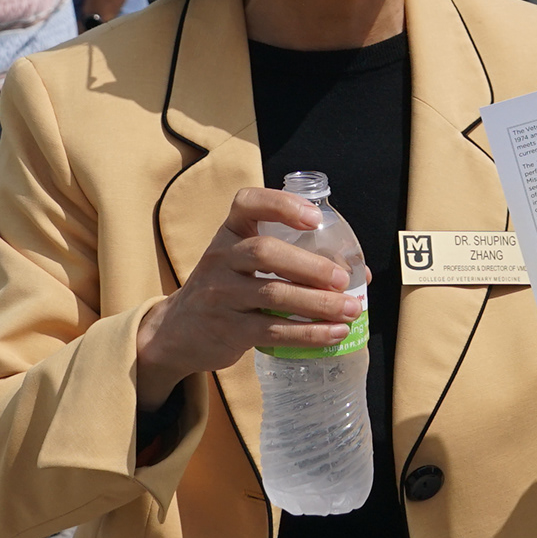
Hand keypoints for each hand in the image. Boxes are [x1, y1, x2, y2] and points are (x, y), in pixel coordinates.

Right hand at [132, 186, 369, 407]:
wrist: (177, 331)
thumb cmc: (227, 289)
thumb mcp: (241, 263)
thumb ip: (290, 259)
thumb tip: (359, 274)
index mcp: (229, 232)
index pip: (247, 203)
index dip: (282, 205)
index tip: (315, 218)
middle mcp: (221, 258)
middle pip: (265, 252)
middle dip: (310, 265)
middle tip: (342, 280)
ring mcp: (220, 294)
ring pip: (272, 294)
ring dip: (318, 303)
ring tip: (350, 310)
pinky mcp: (227, 329)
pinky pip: (273, 329)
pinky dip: (308, 333)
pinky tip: (333, 333)